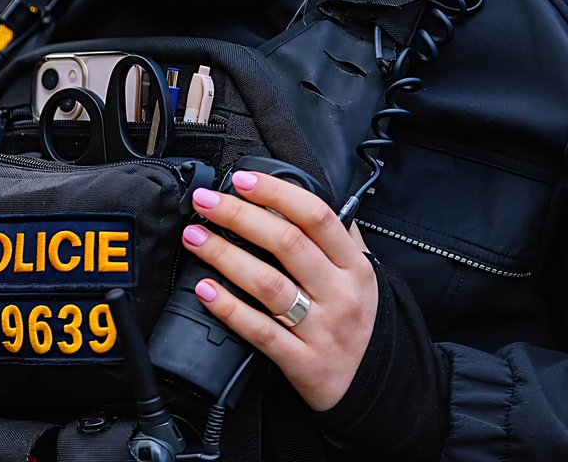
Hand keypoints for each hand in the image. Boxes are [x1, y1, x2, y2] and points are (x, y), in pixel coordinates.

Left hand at [180, 170, 377, 411]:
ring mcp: (322, 330)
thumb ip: (336, 237)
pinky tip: (205, 289)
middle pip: (286, 243)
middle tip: (206, 202)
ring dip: (225, 255)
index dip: (276, 193)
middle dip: (239, 215)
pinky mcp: (303, 363)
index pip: (316, 216)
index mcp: (354, 265)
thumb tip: (295, 195)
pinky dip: (229, 308)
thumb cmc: (358, 321)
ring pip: (268, 284)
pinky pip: (260, 332)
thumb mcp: (360, 275)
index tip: (242, 180)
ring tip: (195, 237)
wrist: (373, 387)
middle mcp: (340, 294)